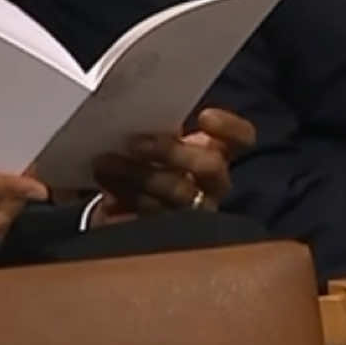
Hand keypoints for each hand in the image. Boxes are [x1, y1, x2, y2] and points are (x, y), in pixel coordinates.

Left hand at [89, 107, 255, 225]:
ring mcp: (191, 214)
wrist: (115, 209)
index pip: (240, 139)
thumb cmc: (138, 163)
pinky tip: (107, 202)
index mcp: (212, 152)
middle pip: (210, 166)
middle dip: (172, 151)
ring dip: (137, 177)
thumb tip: (133, 109)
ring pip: (177, 195)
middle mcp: (210, 185)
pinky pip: (150, 220)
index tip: (204, 117)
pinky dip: (125, 208)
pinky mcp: (163, 236)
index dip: (230, 128)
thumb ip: (153, 126)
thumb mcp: (149, 141)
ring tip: (105, 164)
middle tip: (134, 143)